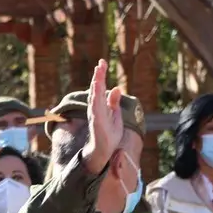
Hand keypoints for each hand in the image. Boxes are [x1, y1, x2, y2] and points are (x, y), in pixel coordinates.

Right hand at [82, 59, 122, 173]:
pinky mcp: (97, 121)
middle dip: (99, 76)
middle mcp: (96, 108)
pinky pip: (96, 106)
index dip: (101, 75)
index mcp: (101, 105)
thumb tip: (117, 88)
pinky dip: (96, 97)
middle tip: (101, 63)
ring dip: (97, 83)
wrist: (105, 150)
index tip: (102, 62)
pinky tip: (96, 88)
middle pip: (97, 89)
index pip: (100, 87)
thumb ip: (114, 102)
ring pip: (95, 95)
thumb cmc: (109, 133)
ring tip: (98, 72)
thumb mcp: (115, 114)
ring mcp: (96, 114)